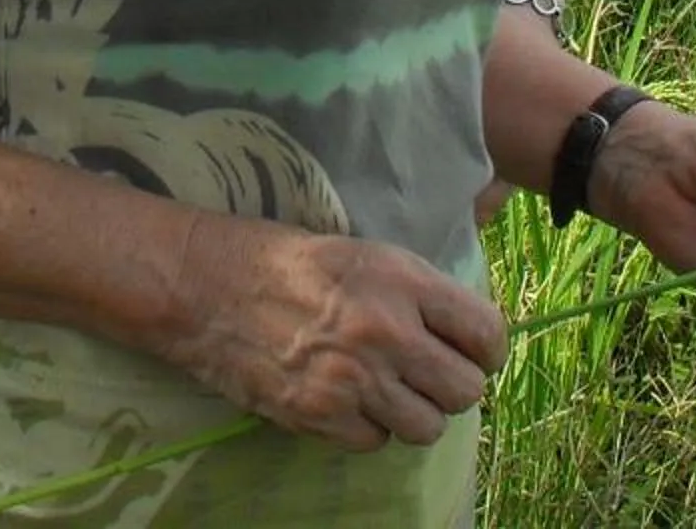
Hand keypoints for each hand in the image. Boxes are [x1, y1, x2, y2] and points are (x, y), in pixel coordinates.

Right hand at [156, 212, 505, 452]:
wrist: (208, 286)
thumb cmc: (289, 261)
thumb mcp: (365, 255)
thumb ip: (419, 293)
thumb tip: (466, 335)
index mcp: (402, 280)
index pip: (487, 333)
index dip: (485, 348)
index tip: (471, 350)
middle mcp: (386, 331)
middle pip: (466, 390)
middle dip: (451, 385)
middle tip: (426, 373)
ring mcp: (354, 380)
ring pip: (428, 426)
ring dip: (412, 411)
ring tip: (386, 387)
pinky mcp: (321, 416)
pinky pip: (376, 441)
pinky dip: (367, 426)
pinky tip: (346, 397)